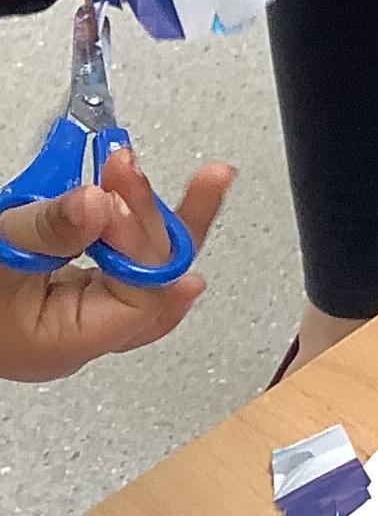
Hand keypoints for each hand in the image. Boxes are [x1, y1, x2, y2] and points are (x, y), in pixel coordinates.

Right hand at [0, 145, 234, 381]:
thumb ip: (47, 231)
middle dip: (171, 223)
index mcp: (64, 343)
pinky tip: (154, 207)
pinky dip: (136, 234)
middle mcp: (79, 337)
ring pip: (146, 278)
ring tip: (192, 179)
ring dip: (162, 223)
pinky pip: (120, 270)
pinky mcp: (66, 294)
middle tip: (187, 172)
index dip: (139, 236)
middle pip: (157, 288)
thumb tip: (102, 203)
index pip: (137, 294)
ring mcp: (75, 318)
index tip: (119, 183)